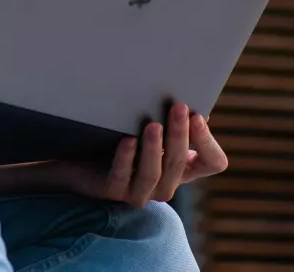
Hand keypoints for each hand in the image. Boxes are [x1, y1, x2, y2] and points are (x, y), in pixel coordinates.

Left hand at [53, 103, 228, 206]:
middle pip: (179, 163)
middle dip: (180, 133)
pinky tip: (127, 140)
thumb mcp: (151, 131)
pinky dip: (125, 159)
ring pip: (153, 173)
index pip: (213, 162)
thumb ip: (170, 122)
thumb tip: (193, 102)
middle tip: (178, 107)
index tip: (198, 114)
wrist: (80, 162)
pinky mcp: (113, 191)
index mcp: (182, 168)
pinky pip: (122, 177)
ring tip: (153, 124)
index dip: (208, 141)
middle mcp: (166, 184)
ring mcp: (140, 191)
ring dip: (154, 148)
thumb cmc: (121, 140)